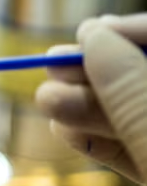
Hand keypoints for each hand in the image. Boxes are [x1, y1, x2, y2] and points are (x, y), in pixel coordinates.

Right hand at [35, 13, 146, 183]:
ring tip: (47, 103)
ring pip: (134, 115)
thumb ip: (135, 95)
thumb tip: (94, 40)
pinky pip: (133, 154)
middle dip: (98, 71)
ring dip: (86, 108)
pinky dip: (99, 144)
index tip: (88, 32)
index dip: (129, 31)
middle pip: (143, 76)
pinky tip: (66, 133)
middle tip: (52, 66)